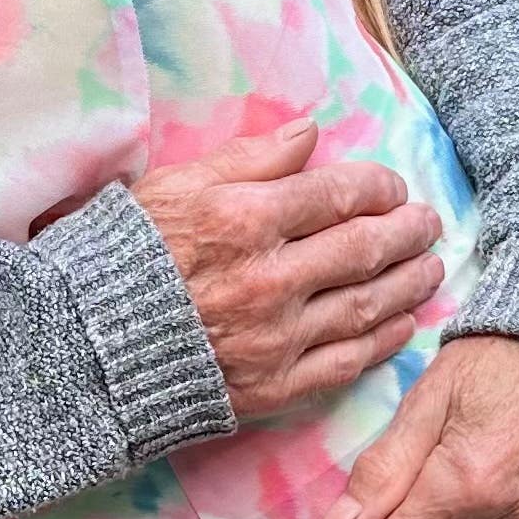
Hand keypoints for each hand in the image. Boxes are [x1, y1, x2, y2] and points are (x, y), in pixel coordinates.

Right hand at [129, 118, 444, 419]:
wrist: (87, 348)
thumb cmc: (127, 255)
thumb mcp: (176, 186)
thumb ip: (249, 158)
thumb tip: (310, 133)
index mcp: (246, 219)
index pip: (339, 194)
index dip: (379, 186)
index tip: (393, 185)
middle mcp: (270, 277)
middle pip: (365, 248)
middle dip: (408, 231)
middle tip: (428, 222)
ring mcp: (277, 336)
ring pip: (367, 305)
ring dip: (409, 283)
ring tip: (431, 267)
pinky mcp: (275, 385)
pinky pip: (347, 361)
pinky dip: (385, 340)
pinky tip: (404, 323)